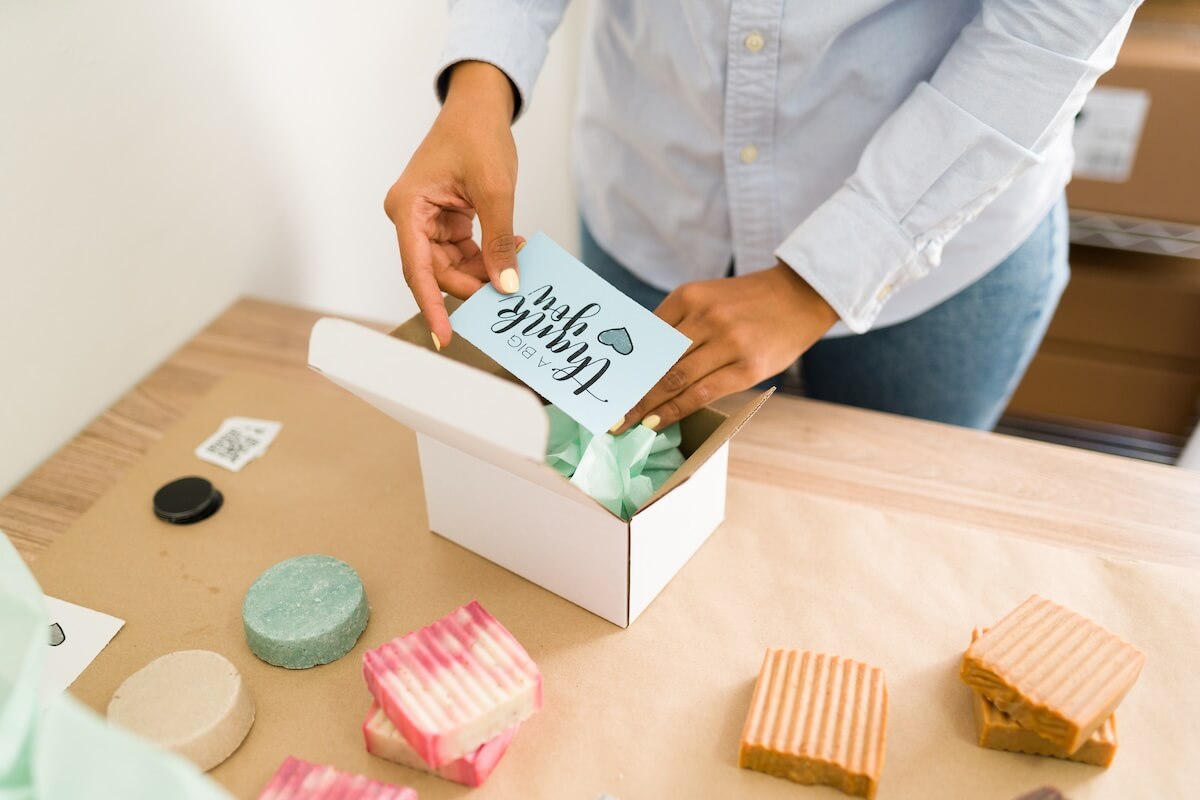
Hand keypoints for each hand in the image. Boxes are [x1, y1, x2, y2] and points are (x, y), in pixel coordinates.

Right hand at [384, 61, 521, 348]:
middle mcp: (410, 218)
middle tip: (508, 294)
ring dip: (484, 272)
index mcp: (408, 208)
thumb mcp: (495, 190)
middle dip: (472, 285)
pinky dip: (487, 257)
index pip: (417, 269)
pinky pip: (463, 253)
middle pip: (437, 271)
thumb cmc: (478, 135)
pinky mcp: (444, 223)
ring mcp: (426, 222)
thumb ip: (499, 241)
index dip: (432, 305)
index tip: (445, 336)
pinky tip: (514, 251)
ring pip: (452, 267)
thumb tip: (507, 286)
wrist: (478, 107)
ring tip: (518, 265)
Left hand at [612, 264, 838, 432]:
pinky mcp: (747, 367)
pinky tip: (656, 422)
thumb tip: (639, 362)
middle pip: (655, 360)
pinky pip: (702, 394)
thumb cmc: (747, 303)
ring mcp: (728, 342)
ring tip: (625, 423)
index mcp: (689, 296)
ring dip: (645, 406)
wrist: (800, 295)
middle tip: (608, 414)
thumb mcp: (708, 298)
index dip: (622, 365)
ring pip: (674, 379)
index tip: (606, 386)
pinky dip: (674, 410)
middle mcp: (706, 316)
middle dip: (628, 390)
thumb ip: (677, 324)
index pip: (644, 336)